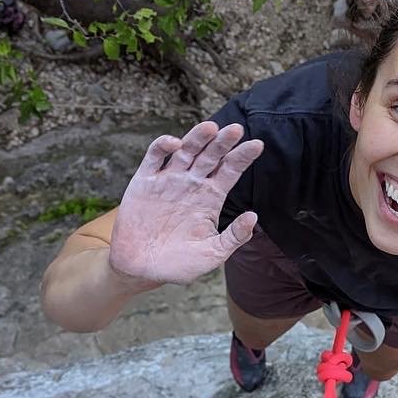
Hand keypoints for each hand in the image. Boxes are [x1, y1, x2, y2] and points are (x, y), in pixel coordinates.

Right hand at [107, 121, 263, 285]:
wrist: (140, 268)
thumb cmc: (178, 264)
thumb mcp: (211, 254)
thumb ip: (233, 237)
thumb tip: (253, 217)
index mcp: (210, 197)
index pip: (229, 171)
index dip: (242, 157)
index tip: (257, 145)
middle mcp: (191, 183)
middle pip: (210, 156)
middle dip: (223, 142)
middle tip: (235, 129)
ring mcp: (168, 179)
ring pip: (186, 151)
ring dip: (197, 138)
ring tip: (211, 128)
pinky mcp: (145, 181)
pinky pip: (154, 157)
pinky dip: (163, 146)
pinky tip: (175, 143)